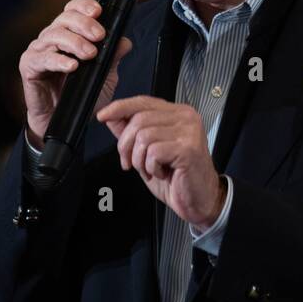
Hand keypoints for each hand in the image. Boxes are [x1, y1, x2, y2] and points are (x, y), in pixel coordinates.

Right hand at [19, 0, 133, 147]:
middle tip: (99, 36)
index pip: (73, 10)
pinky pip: (43, 58)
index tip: (99, 11)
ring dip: (74, 42)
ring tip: (90, 54)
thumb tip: (124, 42)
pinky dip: (59, 60)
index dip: (84, 6)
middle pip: (64, 18)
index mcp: (69, 34)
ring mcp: (39, 50)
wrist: (63, 121)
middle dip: (84, 24)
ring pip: (54, 35)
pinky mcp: (29, 66)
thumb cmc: (82, 95)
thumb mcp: (104, 76)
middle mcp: (52, 38)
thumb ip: (112, 58)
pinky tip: (72, 66)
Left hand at [95, 95, 225, 227]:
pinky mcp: (188, 148)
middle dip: (126, 145)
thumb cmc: (177, 177)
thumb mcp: (147, 152)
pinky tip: (162, 172)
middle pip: (139, 119)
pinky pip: (153, 152)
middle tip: (131, 163)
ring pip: (144, 136)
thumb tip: (111, 117)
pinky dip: (151, 167)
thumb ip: (131, 132)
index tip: (103, 115)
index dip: (120, 107)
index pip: (143, 102)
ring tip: (151, 169)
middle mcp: (186, 117)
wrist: (199, 199)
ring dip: (140, 159)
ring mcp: (189, 132)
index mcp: (177, 114)